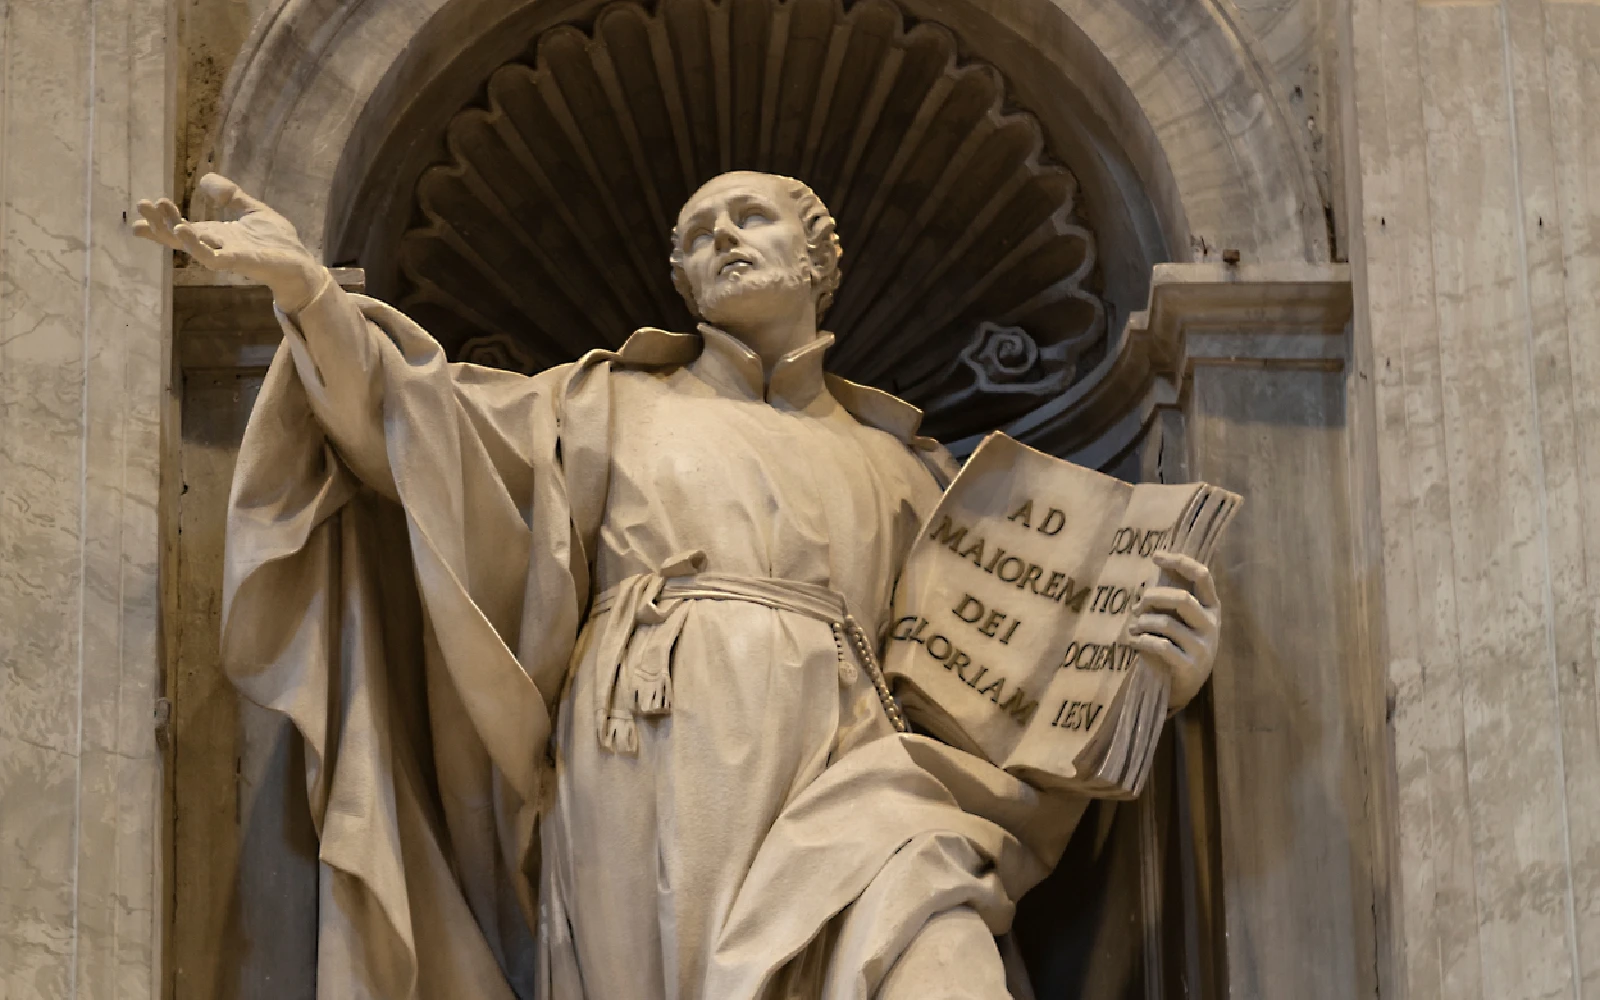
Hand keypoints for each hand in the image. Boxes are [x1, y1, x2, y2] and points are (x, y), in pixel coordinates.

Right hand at [135, 173, 325, 312]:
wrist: (299, 262)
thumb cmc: (277, 241)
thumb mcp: (252, 210)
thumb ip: (230, 195)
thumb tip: (204, 179)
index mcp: (216, 234)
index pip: (182, 226)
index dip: (163, 218)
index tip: (144, 206)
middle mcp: (215, 245)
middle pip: (178, 235)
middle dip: (158, 222)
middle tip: (140, 205)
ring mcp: (224, 254)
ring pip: (189, 245)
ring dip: (170, 231)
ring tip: (154, 213)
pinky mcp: (237, 262)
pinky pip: (210, 257)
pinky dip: (195, 246)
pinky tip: (184, 231)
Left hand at [1126, 551, 1220, 712]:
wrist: (1183, 687)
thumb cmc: (1177, 646)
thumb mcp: (1180, 621)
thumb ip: (1170, 601)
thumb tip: (1148, 582)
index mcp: (1211, 608)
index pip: (1202, 576)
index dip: (1180, 562)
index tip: (1156, 556)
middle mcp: (1211, 626)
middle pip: (1181, 599)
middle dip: (1152, 597)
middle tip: (1137, 606)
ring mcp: (1203, 647)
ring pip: (1166, 623)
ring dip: (1142, 622)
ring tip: (1134, 627)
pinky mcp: (1189, 667)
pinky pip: (1161, 646)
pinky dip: (1141, 640)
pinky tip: (1134, 641)